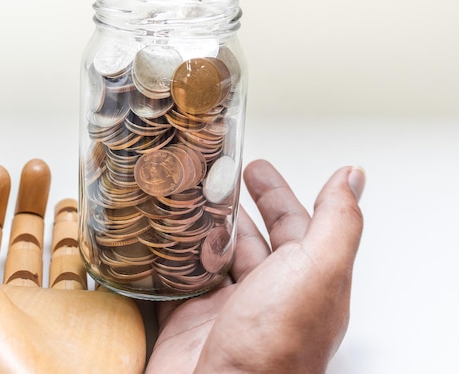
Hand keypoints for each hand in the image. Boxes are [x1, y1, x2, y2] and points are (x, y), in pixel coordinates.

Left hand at [0, 159, 145, 373]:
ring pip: (66, 258)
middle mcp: (24, 304)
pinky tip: (106, 230)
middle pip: (26, 244)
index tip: (0, 173)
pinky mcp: (108, 315)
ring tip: (68, 196)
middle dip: (29, 204)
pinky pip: (107, 275)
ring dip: (65, 226)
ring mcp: (67, 311)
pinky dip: (107, 252)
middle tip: (37, 169)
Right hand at [147, 159, 364, 372]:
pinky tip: (158, 242)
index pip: (294, 225)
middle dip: (234, 206)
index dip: (277, 193)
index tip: (256, 167)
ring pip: (212, 258)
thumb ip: (338, 221)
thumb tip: (352, 177)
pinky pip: (175, 282)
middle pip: (251, 239)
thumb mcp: (318, 271)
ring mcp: (226, 311)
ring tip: (180, 199)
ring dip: (198, 229)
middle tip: (214, 178)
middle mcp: (267, 296)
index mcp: (304, 281)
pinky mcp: (187, 323)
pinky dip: (166, 262)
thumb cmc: (273, 346)